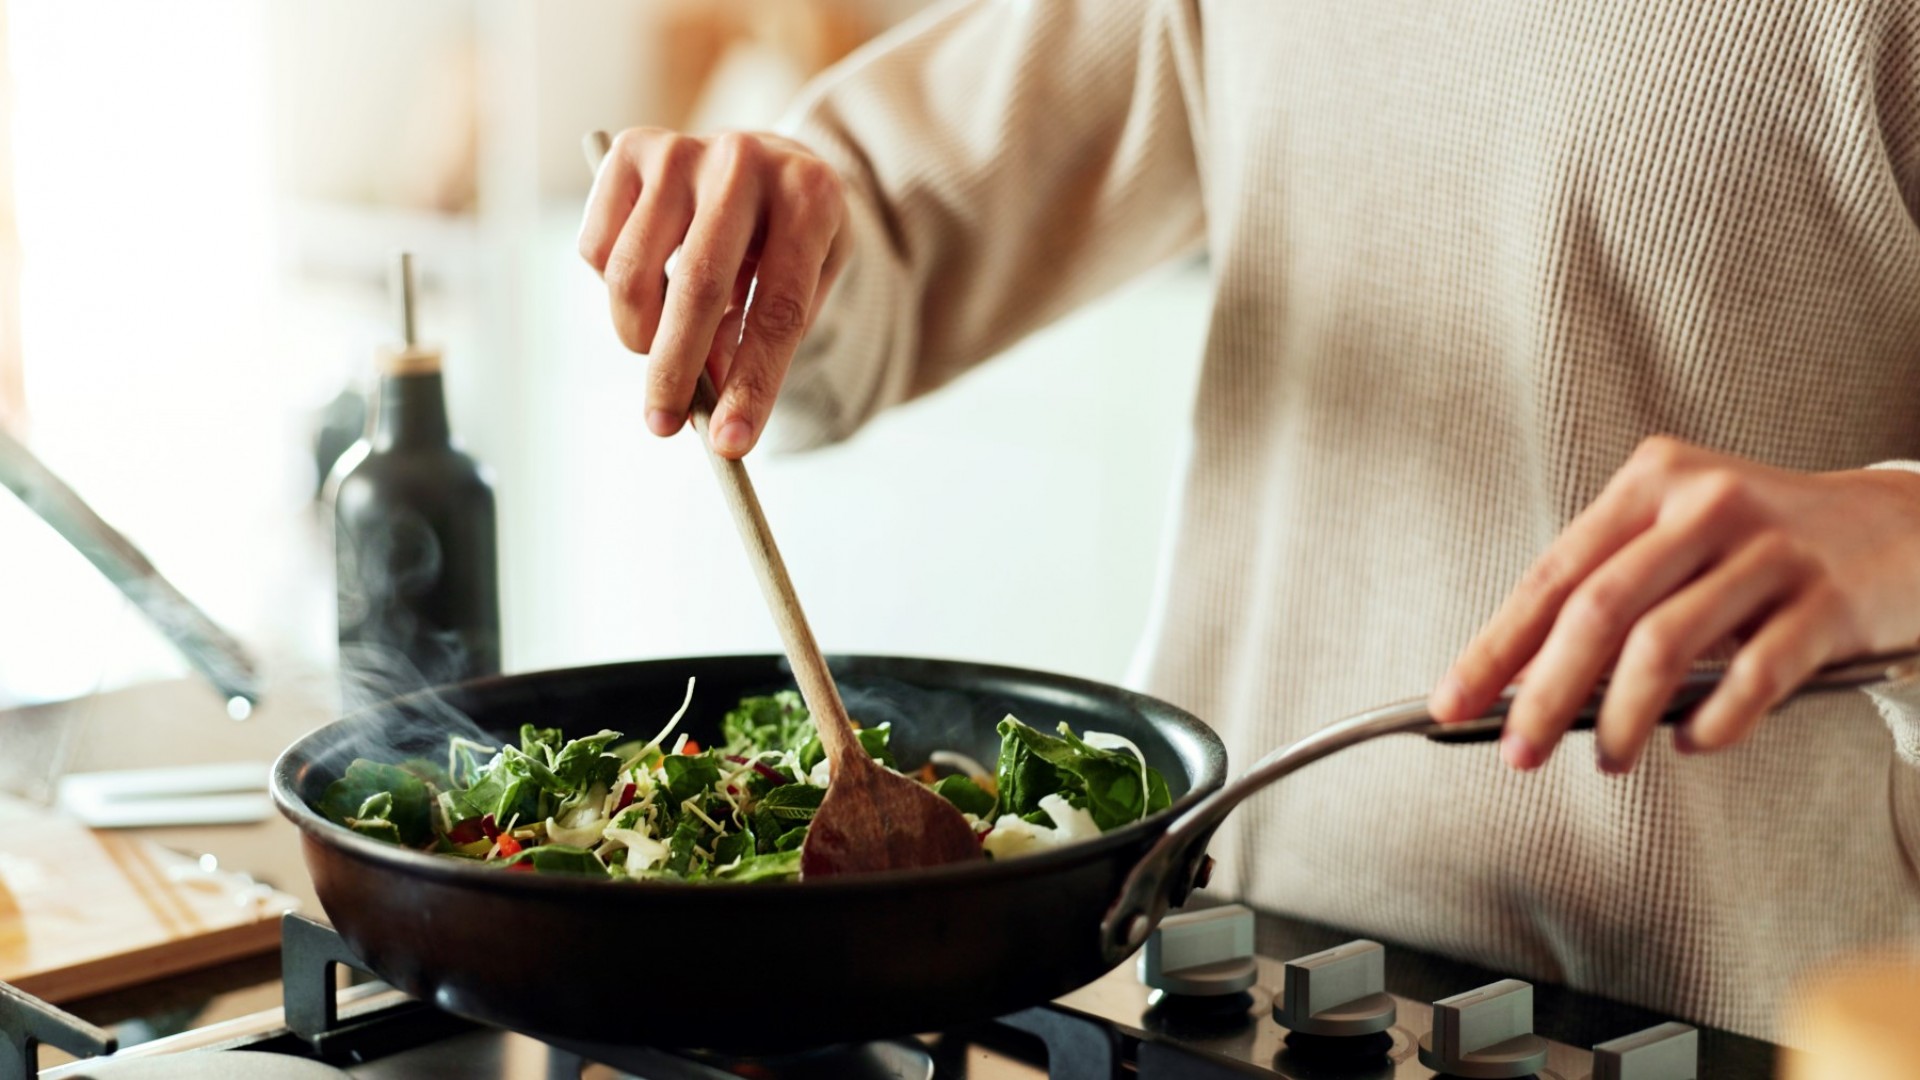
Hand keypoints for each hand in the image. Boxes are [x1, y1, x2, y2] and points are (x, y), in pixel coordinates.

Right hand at [578, 128, 850, 457]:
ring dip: (637, 334)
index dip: (753, 384)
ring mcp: (683, 149)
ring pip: (632, 271)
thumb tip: (704, 402)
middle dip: (675, 371)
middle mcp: (745, 161)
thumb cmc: (790, 242)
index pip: (778, 309)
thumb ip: (760, 342)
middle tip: (663, 427)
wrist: (771, 160)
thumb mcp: (803, 288)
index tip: (729, 445)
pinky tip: (647, 285)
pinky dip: (612, 289)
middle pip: (699, 286)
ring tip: (658, 348)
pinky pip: (598, 248)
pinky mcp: (631, 148)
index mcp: (811, 197)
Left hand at [1429, 436, 1919, 772]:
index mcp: (1651, 482)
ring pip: (1664, 646)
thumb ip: (1610, 592)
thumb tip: (1523, 679)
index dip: (1498, 645)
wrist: (1905, 529)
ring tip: (1605, 757)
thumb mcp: (1680, 539)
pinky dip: (1710, 723)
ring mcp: (1772, 549)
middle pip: (1597, 610)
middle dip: (1544, 693)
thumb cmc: (1767, 545)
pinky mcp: (1829, 601)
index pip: (1553, 574)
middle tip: (1516, 750)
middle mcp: (1706, 503)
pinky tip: (1692, 740)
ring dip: (1619, 718)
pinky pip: (1750, 678)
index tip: (1453, 700)